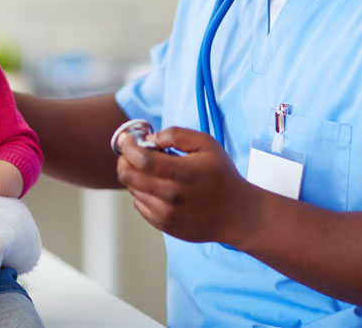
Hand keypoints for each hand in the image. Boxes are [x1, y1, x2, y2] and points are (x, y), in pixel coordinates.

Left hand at [116, 126, 251, 243]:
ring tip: (156, 170)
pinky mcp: (164, 225)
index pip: (141, 160)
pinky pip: (140, 205)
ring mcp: (166, 214)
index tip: (125, 138)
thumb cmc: (222, 176)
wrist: (236, 213)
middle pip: (128, 176)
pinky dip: (142, 192)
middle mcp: (171, 196)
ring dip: (136, 176)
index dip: (127, 146)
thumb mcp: (206, 144)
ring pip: (132, 190)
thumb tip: (150, 139)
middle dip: (124, 159)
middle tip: (133, 152)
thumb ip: (176, 135)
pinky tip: (160, 186)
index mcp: (182, 173)